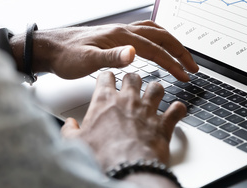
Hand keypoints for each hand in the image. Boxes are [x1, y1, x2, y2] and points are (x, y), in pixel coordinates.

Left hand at [25, 20, 198, 80]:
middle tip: (193, 67)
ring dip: (172, 43)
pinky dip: (158, 38)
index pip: (155, 49)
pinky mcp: (115, 35)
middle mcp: (123, 30)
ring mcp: (120, 31)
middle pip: (161, 36)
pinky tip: (158, 45)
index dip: (173, 63)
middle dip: (180, 51)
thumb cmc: (66, 56)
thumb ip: (111, 57)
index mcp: (120, 36)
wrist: (50, 47)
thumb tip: (134, 54)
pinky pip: (145, 32)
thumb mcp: (87, 61)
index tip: (186, 76)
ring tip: (183, 56)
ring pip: (155, 32)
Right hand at [61, 72, 185, 168]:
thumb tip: (68, 126)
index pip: (106, 76)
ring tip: (154, 95)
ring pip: (157, 87)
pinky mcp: (164, 123)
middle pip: (133, 76)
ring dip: (156, 90)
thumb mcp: (76, 143)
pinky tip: (176, 111)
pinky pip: (177, 109)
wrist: (128, 169)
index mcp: (105, 100)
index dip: (107, 77)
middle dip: (133, 79)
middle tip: (131, 86)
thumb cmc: (103, 156)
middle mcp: (128, 100)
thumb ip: (70, 131)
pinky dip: (178, 110)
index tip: (108, 80)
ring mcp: (148, 110)